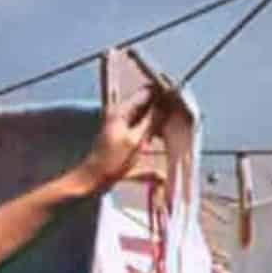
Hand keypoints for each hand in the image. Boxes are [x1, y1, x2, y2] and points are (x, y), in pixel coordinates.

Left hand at [68, 60, 170, 197]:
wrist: (92, 180)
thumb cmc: (111, 162)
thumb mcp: (135, 140)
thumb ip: (151, 120)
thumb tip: (166, 104)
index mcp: (122, 111)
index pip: (147, 92)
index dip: (163, 94)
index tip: (179, 101)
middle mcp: (122, 115)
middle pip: (147, 105)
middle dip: (163, 110)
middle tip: (179, 119)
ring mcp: (122, 127)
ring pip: (146, 119)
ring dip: (159, 125)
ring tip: (173, 133)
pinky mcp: (124, 139)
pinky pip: (142, 133)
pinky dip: (151, 138)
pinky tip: (162, 143)